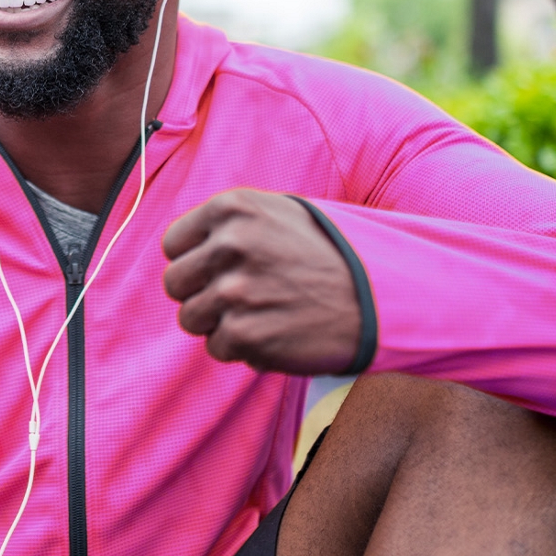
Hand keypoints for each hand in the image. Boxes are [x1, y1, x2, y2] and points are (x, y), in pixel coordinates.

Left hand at [162, 189, 359, 374]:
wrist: (382, 296)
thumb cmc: (331, 255)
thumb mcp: (282, 213)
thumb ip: (230, 223)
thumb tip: (187, 246)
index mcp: (232, 208)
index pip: (173, 244)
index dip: (195, 261)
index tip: (219, 270)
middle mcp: (229, 245)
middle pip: (175, 284)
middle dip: (201, 294)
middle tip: (240, 297)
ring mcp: (235, 291)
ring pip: (191, 318)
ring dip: (220, 323)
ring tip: (261, 314)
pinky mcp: (244, 334)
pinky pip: (217, 348)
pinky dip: (242, 348)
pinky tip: (275, 332)